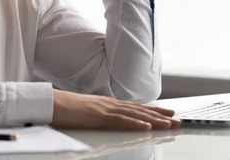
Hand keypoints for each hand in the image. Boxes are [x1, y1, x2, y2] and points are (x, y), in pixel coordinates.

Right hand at [51, 90, 179, 130]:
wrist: (52, 103)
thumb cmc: (66, 109)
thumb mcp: (88, 113)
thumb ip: (100, 116)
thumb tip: (108, 121)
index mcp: (108, 104)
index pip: (135, 107)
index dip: (152, 110)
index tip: (167, 114)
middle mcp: (110, 104)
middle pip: (140, 109)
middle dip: (160, 115)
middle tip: (177, 119)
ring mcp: (105, 109)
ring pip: (135, 114)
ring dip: (154, 119)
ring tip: (169, 123)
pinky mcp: (99, 116)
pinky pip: (121, 120)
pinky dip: (135, 123)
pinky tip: (146, 126)